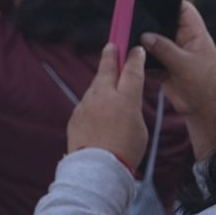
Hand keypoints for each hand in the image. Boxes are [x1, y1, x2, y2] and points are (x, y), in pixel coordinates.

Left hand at [67, 44, 148, 171]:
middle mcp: (104, 96)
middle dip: (110, 56)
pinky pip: (86, 103)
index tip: (136, 50)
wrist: (97, 168)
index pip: (132, 71)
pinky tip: (98, 111)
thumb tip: (124, 101)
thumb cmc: (125, 151)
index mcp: (125, 99)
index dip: (135, 58)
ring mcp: (86, 104)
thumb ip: (132, 108)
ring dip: (101, 83)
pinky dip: (93, 102)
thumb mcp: (140, 128)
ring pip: (95, 86)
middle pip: (107, 69)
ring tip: (107, 83)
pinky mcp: (75, 114)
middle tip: (112, 46)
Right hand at [143, 3, 215, 158]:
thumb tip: (145, 36)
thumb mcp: (184, 64)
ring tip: (128, 36)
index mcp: (195, 35)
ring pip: (154, 41)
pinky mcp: (164, 67)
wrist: (204, 112)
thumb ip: (165, 49)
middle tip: (132, 17)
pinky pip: (148, 58)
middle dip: (150, 22)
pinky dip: (140, 58)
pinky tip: (130, 56)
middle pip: (164, 24)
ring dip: (143, 42)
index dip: (170, 2)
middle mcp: (184, 41)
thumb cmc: (205, 86)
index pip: (183, 10)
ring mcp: (173, 54)